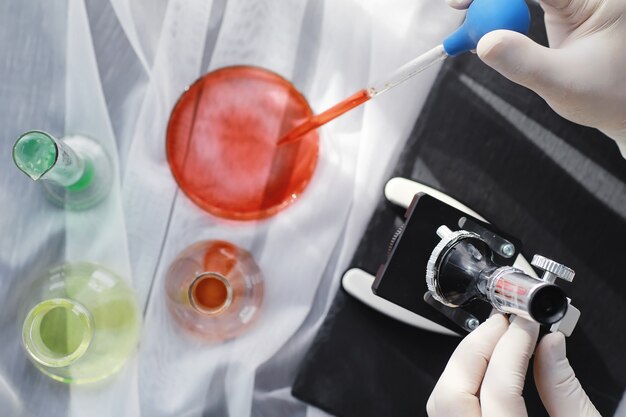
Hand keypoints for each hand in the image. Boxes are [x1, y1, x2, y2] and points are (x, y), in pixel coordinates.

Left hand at [427, 314, 600, 416]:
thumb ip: (565, 391)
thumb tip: (550, 345)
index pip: (500, 389)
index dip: (512, 346)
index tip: (526, 323)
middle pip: (453, 394)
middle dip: (476, 348)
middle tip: (503, 323)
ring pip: (441, 403)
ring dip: (464, 364)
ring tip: (494, 340)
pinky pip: (447, 414)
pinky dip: (461, 385)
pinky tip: (484, 371)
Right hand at [447, 0, 625, 155]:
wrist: (622, 106)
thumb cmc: (606, 95)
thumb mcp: (562, 83)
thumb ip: (524, 63)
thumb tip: (485, 43)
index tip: (462, 3)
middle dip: (491, 1)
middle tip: (462, 15)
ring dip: (493, 7)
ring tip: (473, 34)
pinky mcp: (561, 6)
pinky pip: (523, 0)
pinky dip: (499, 13)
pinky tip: (486, 32)